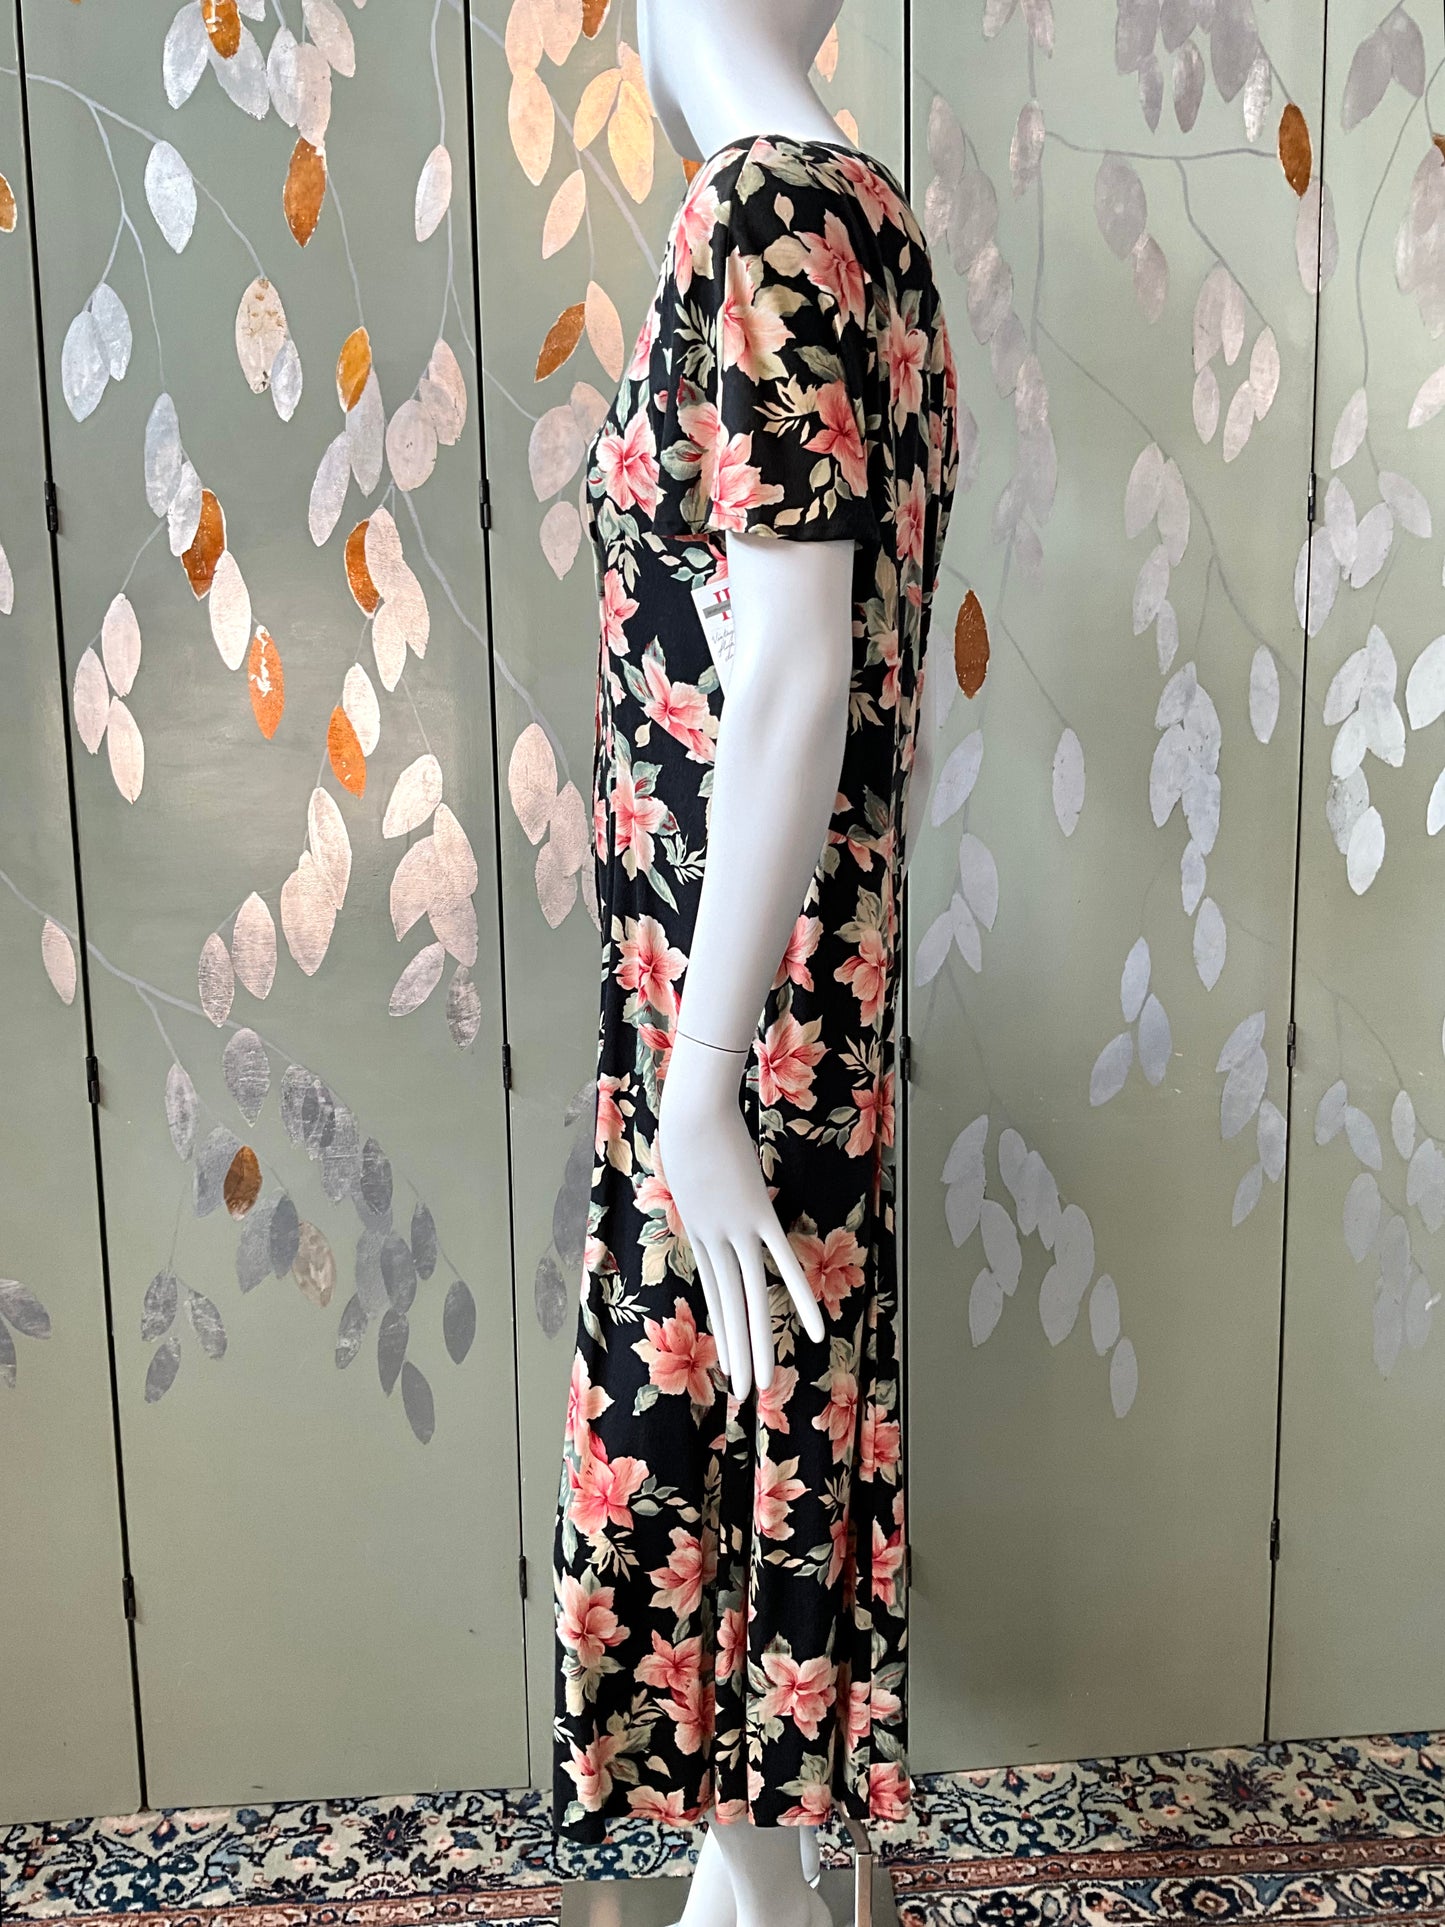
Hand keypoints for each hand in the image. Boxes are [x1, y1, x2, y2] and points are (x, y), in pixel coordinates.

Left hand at [657, 1031, 825, 1398]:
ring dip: (757, 1345)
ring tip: (761, 1384)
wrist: (689, 1112)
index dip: (725, 1330)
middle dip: (737, 1353)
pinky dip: (801, 1298)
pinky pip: (782, 1264)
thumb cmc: (687, 1126)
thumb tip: (706, 1176)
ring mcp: (735, 1232)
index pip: (716, 1295)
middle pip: (730, 1308)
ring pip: (750, 1299)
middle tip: (743, 1394)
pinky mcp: (756, 1217)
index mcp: (699, 1234)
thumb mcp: (688, 1165)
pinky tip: (816, 1330)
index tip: (728, 1363)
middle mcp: (713, 1243)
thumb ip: (701, 1183)